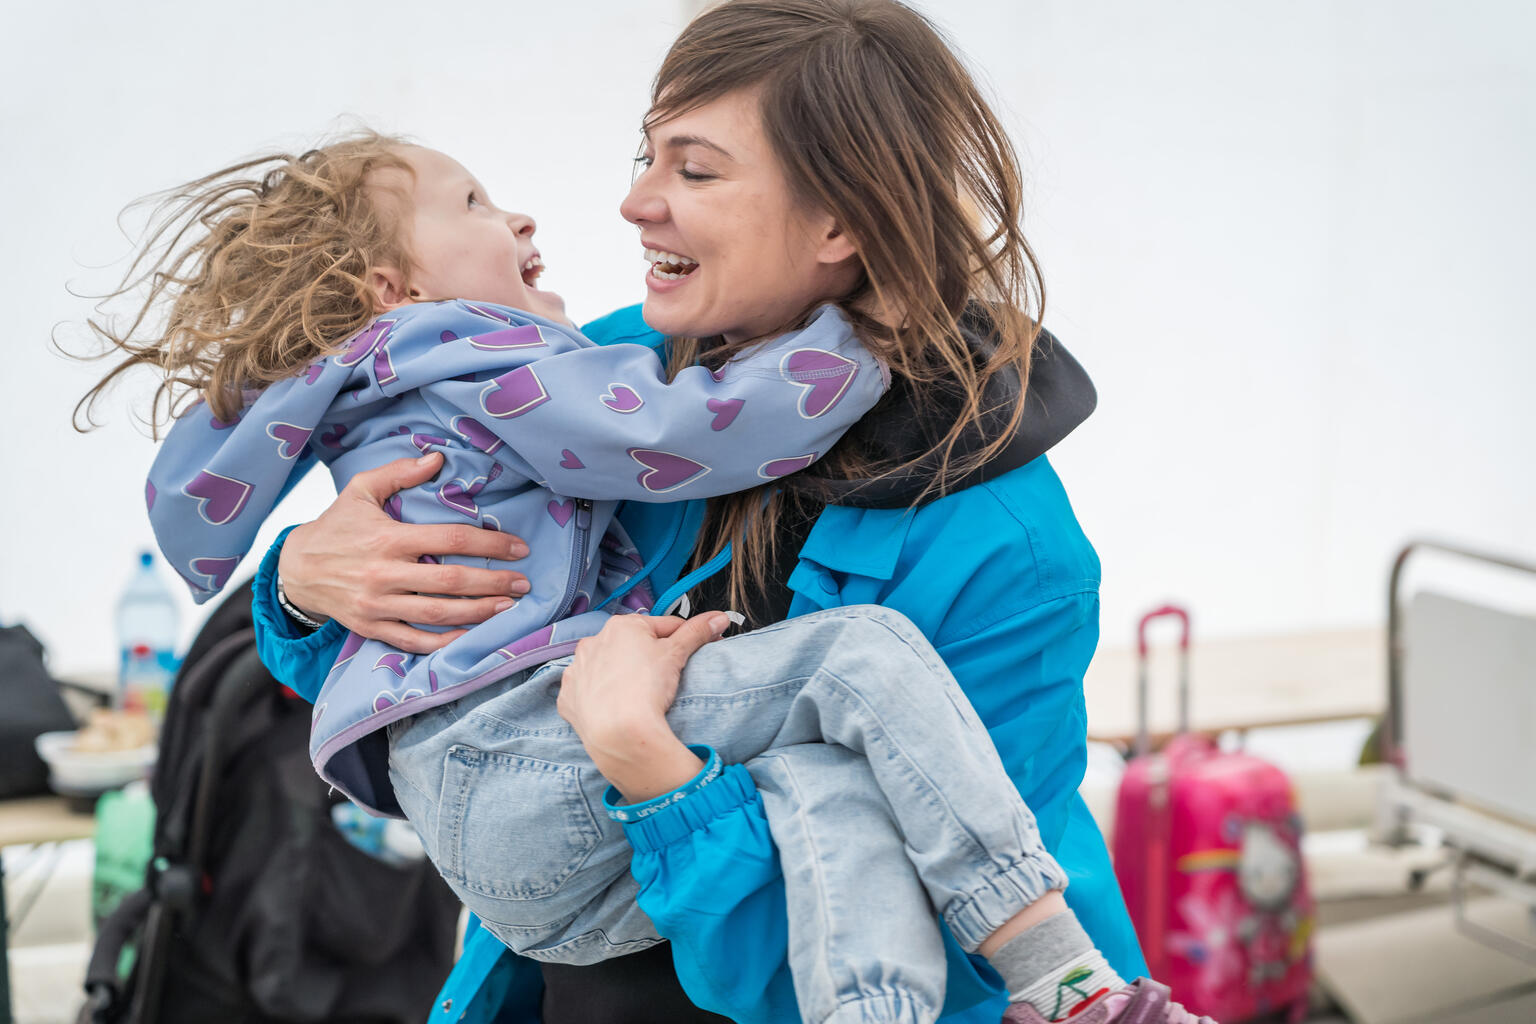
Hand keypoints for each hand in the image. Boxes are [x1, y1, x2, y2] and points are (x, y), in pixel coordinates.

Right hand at [278, 452, 530, 652]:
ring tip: (509, 608)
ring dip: (479, 613)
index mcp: (388, 538)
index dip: (490, 544)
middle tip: (524, 583)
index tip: (519, 547)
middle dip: (494, 583)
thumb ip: (399, 472)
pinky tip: (471, 636)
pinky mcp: (371, 627)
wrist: (295, 568)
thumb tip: (437, 457)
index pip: (451, 541)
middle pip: (451, 582)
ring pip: (438, 614)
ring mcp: (378, 605)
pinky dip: (444, 643)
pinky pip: (414, 641)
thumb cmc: (335, 525)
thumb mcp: (361, 490)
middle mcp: (384, 574)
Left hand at [557, 612, 729, 801]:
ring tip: (637, 694)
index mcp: (621, 626)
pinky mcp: (568, 697)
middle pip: (631, 646)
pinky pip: (586, 692)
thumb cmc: (648, 687)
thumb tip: (720, 618)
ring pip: (606, 667)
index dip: (684, 638)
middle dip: (648, 656)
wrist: (619, 732)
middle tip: (665, 678)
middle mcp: (593, 642)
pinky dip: (598, 696)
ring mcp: (577, 670)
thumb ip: (697, 631)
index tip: (696, 650)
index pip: (663, 626)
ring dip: (620, 674)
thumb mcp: (677, 654)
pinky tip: (612, 708)